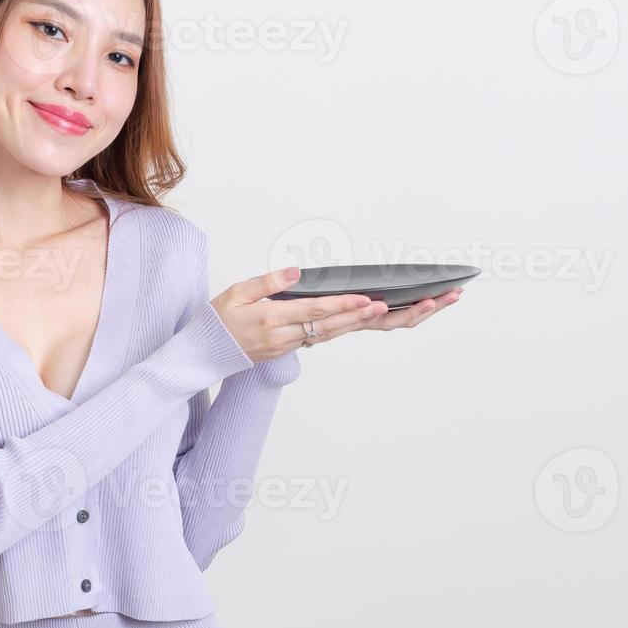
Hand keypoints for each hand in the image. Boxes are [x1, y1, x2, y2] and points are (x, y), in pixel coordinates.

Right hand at [211, 268, 465, 360]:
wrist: (205, 354)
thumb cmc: (218, 321)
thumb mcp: (235, 294)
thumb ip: (267, 283)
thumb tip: (296, 273)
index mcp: (274, 321)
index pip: (319, 313)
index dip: (347, 307)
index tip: (372, 300)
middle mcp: (291, 336)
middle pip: (343, 327)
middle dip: (383, 315)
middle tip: (422, 304)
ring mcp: (295, 344)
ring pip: (343, 333)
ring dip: (380, 321)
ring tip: (418, 308)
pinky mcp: (296, 346)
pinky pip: (332, 334)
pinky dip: (357, 325)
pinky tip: (381, 314)